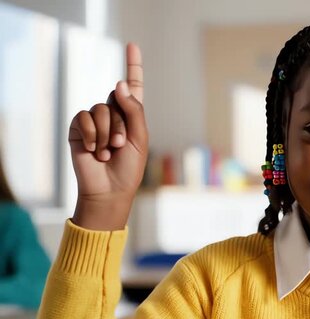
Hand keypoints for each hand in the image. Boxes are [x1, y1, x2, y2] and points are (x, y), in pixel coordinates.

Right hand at [68, 43, 147, 229]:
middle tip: (119, 147)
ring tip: (107, 152)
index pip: (132, 87)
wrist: (109, 190)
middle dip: (121, 126)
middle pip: (117, 101)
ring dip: (106, 133)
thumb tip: (118, 84)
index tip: (132, 45)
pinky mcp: (78, 128)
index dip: (133, 66)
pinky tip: (92, 150)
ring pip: (101, 109)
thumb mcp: (139, 138)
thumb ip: (133, 110)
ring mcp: (94, 120)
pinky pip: (83, 117)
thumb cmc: (129, 167)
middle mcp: (113, 114)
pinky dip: (90, 134)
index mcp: (132, 116)